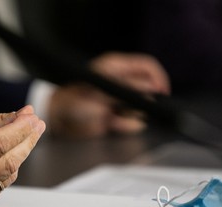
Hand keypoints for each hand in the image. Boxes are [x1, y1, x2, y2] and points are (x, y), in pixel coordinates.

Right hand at [0, 105, 44, 206]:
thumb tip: (24, 115)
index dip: (21, 130)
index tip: (33, 118)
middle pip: (9, 162)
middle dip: (28, 141)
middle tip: (37, 124)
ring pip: (9, 175)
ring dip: (21, 154)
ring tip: (23, 136)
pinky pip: (1, 185)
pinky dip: (9, 169)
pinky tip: (8, 155)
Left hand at [48, 52, 169, 137]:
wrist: (59, 121)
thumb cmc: (73, 100)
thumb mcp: (101, 92)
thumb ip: (128, 89)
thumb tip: (152, 87)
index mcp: (116, 67)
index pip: (147, 66)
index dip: (158, 78)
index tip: (162, 92)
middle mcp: (121, 82)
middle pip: (148, 89)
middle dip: (143, 102)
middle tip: (128, 109)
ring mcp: (120, 100)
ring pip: (142, 109)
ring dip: (131, 115)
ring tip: (113, 117)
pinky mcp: (118, 116)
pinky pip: (133, 122)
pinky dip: (125, 125)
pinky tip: (111, 123)